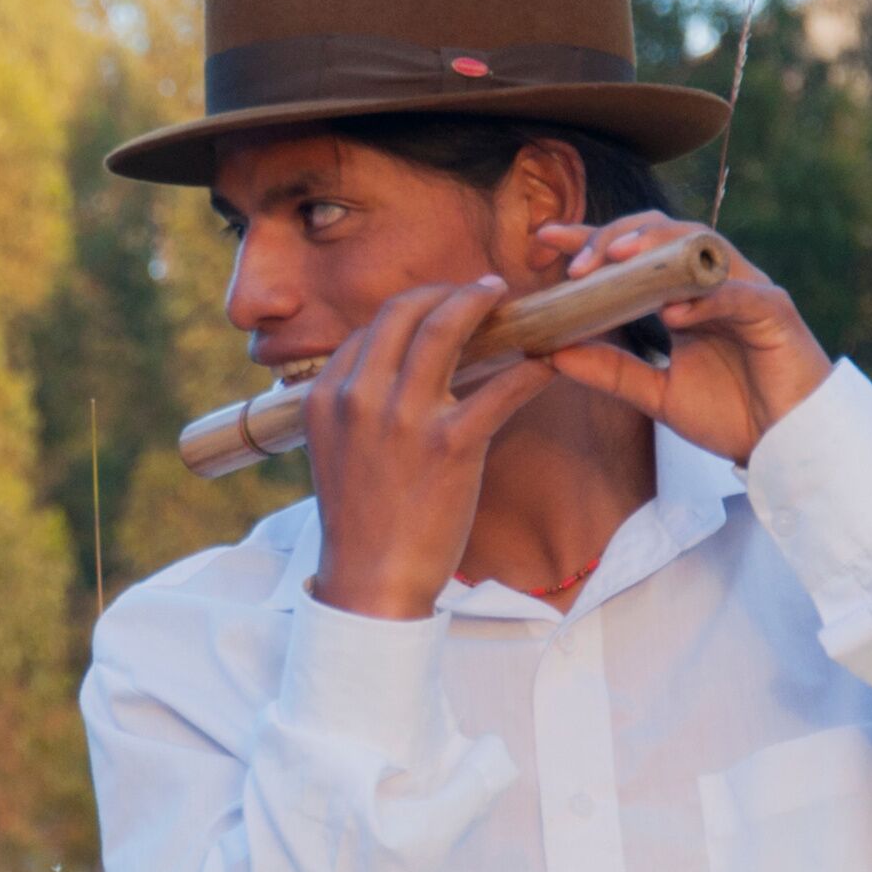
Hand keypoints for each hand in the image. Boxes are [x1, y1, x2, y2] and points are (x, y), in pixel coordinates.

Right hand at [305, 277, 558, 619]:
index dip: (412, 308)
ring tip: (504, 299)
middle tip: (479, 291)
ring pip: (444, 330)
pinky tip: (546, 364)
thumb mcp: (334, 451)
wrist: (371, 580)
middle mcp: (358, 397)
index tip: (439, 308)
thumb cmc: (360, 520)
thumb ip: (354, 405)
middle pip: (404, 311)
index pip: (371, 328)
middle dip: (446, 292)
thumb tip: (389, 371)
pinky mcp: (449, 445)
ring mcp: (403, 418)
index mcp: (325, 397)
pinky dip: (529, 369)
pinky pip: (499, 388)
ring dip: (480, 304)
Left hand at [530, 214, 831, 464]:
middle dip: (616, 237)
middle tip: (577, 263)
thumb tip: (549, 353)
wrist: (786, 448)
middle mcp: (713, 281)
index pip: (632, 252)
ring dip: (658, 247)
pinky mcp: (775, 311)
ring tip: (617, 259)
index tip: (542, 239)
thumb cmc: (731, 415)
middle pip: (662, 233)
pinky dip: (706, 297)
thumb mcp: (656, 395)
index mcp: (682, 295)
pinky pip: (738, 293)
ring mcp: (746, 289)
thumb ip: (609, 371)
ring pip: (701, 245)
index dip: (589, 237)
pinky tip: (673, 310)